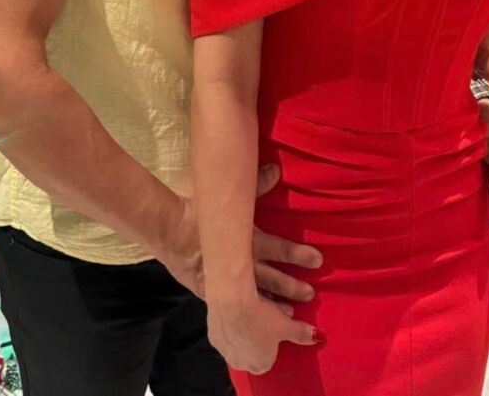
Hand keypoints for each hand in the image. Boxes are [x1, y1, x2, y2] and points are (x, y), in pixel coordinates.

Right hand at [161, 164, 322, 299]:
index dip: (299, 255)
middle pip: (272, 277)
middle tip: (311, 293)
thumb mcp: (227, 196)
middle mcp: (240, 262)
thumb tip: (277, 169)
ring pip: (257, 294)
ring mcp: (226, 280)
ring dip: (275, 302)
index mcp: (246, 239)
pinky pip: (236, 306)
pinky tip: (262, 319)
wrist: (169, 231)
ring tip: (293, 312)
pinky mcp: (213, 291)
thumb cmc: (199, 211)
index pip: (279, 248)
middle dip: (292, 286)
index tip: (318, 260)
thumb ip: (255, 184)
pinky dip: (251, 311)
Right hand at [208, 293, 323, 373]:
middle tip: (269, 315)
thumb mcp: (285, 325)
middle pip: (253, 350)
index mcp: (259, 365)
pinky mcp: (212, 333)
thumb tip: (319, 337)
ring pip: (239, 339)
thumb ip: (301, 333)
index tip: (277, 327)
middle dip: (261, 334)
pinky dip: (232, 320)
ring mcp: (224, 349)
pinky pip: (226, 329)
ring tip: (254, 306)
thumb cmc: (261, 318)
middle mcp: (240, 362)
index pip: (269, 358)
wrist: (230, 302)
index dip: (274, 342)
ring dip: (246, 327)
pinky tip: (237, 306)